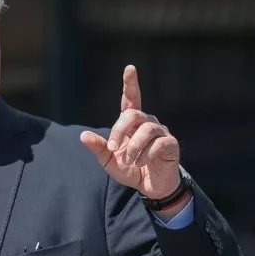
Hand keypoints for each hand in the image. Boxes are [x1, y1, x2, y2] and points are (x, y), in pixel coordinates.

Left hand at [80, 65, 180, 199]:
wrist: (150, 187)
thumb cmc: (130, 169)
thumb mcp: (109, 160)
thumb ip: (98, 147)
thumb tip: (83, 136)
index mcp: (132, 123)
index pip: (132, 99)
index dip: (131, 83)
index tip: (130, 68)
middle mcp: (147, 123)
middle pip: (133, 114)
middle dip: (119, 131)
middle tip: (112, 149)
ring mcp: (161, 133)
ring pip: (146, 130)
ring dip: (133, 147)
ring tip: (129, 161)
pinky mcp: (171, 145)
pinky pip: (159, 143)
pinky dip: (146, 154)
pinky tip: (143, 162)